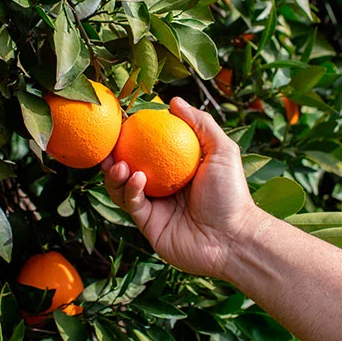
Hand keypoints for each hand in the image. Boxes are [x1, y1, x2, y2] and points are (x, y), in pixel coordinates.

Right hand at [101, 97, 257, 279]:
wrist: (234, 239)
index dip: (133, 136)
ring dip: (116, 174)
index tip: (122, 122)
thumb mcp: (222, 150)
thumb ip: (200, 123)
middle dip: (114, 155)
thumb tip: (174, 101)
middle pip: (130, 167)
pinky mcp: (149, 225)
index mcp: (178, 168)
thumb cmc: (232, 194)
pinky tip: (137, 178)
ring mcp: (155, 207)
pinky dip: (130, 190)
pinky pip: (132, 204)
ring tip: (117, 163)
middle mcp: (164, 186)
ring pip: (124, 187)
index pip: (150, 148)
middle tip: (107, 144)